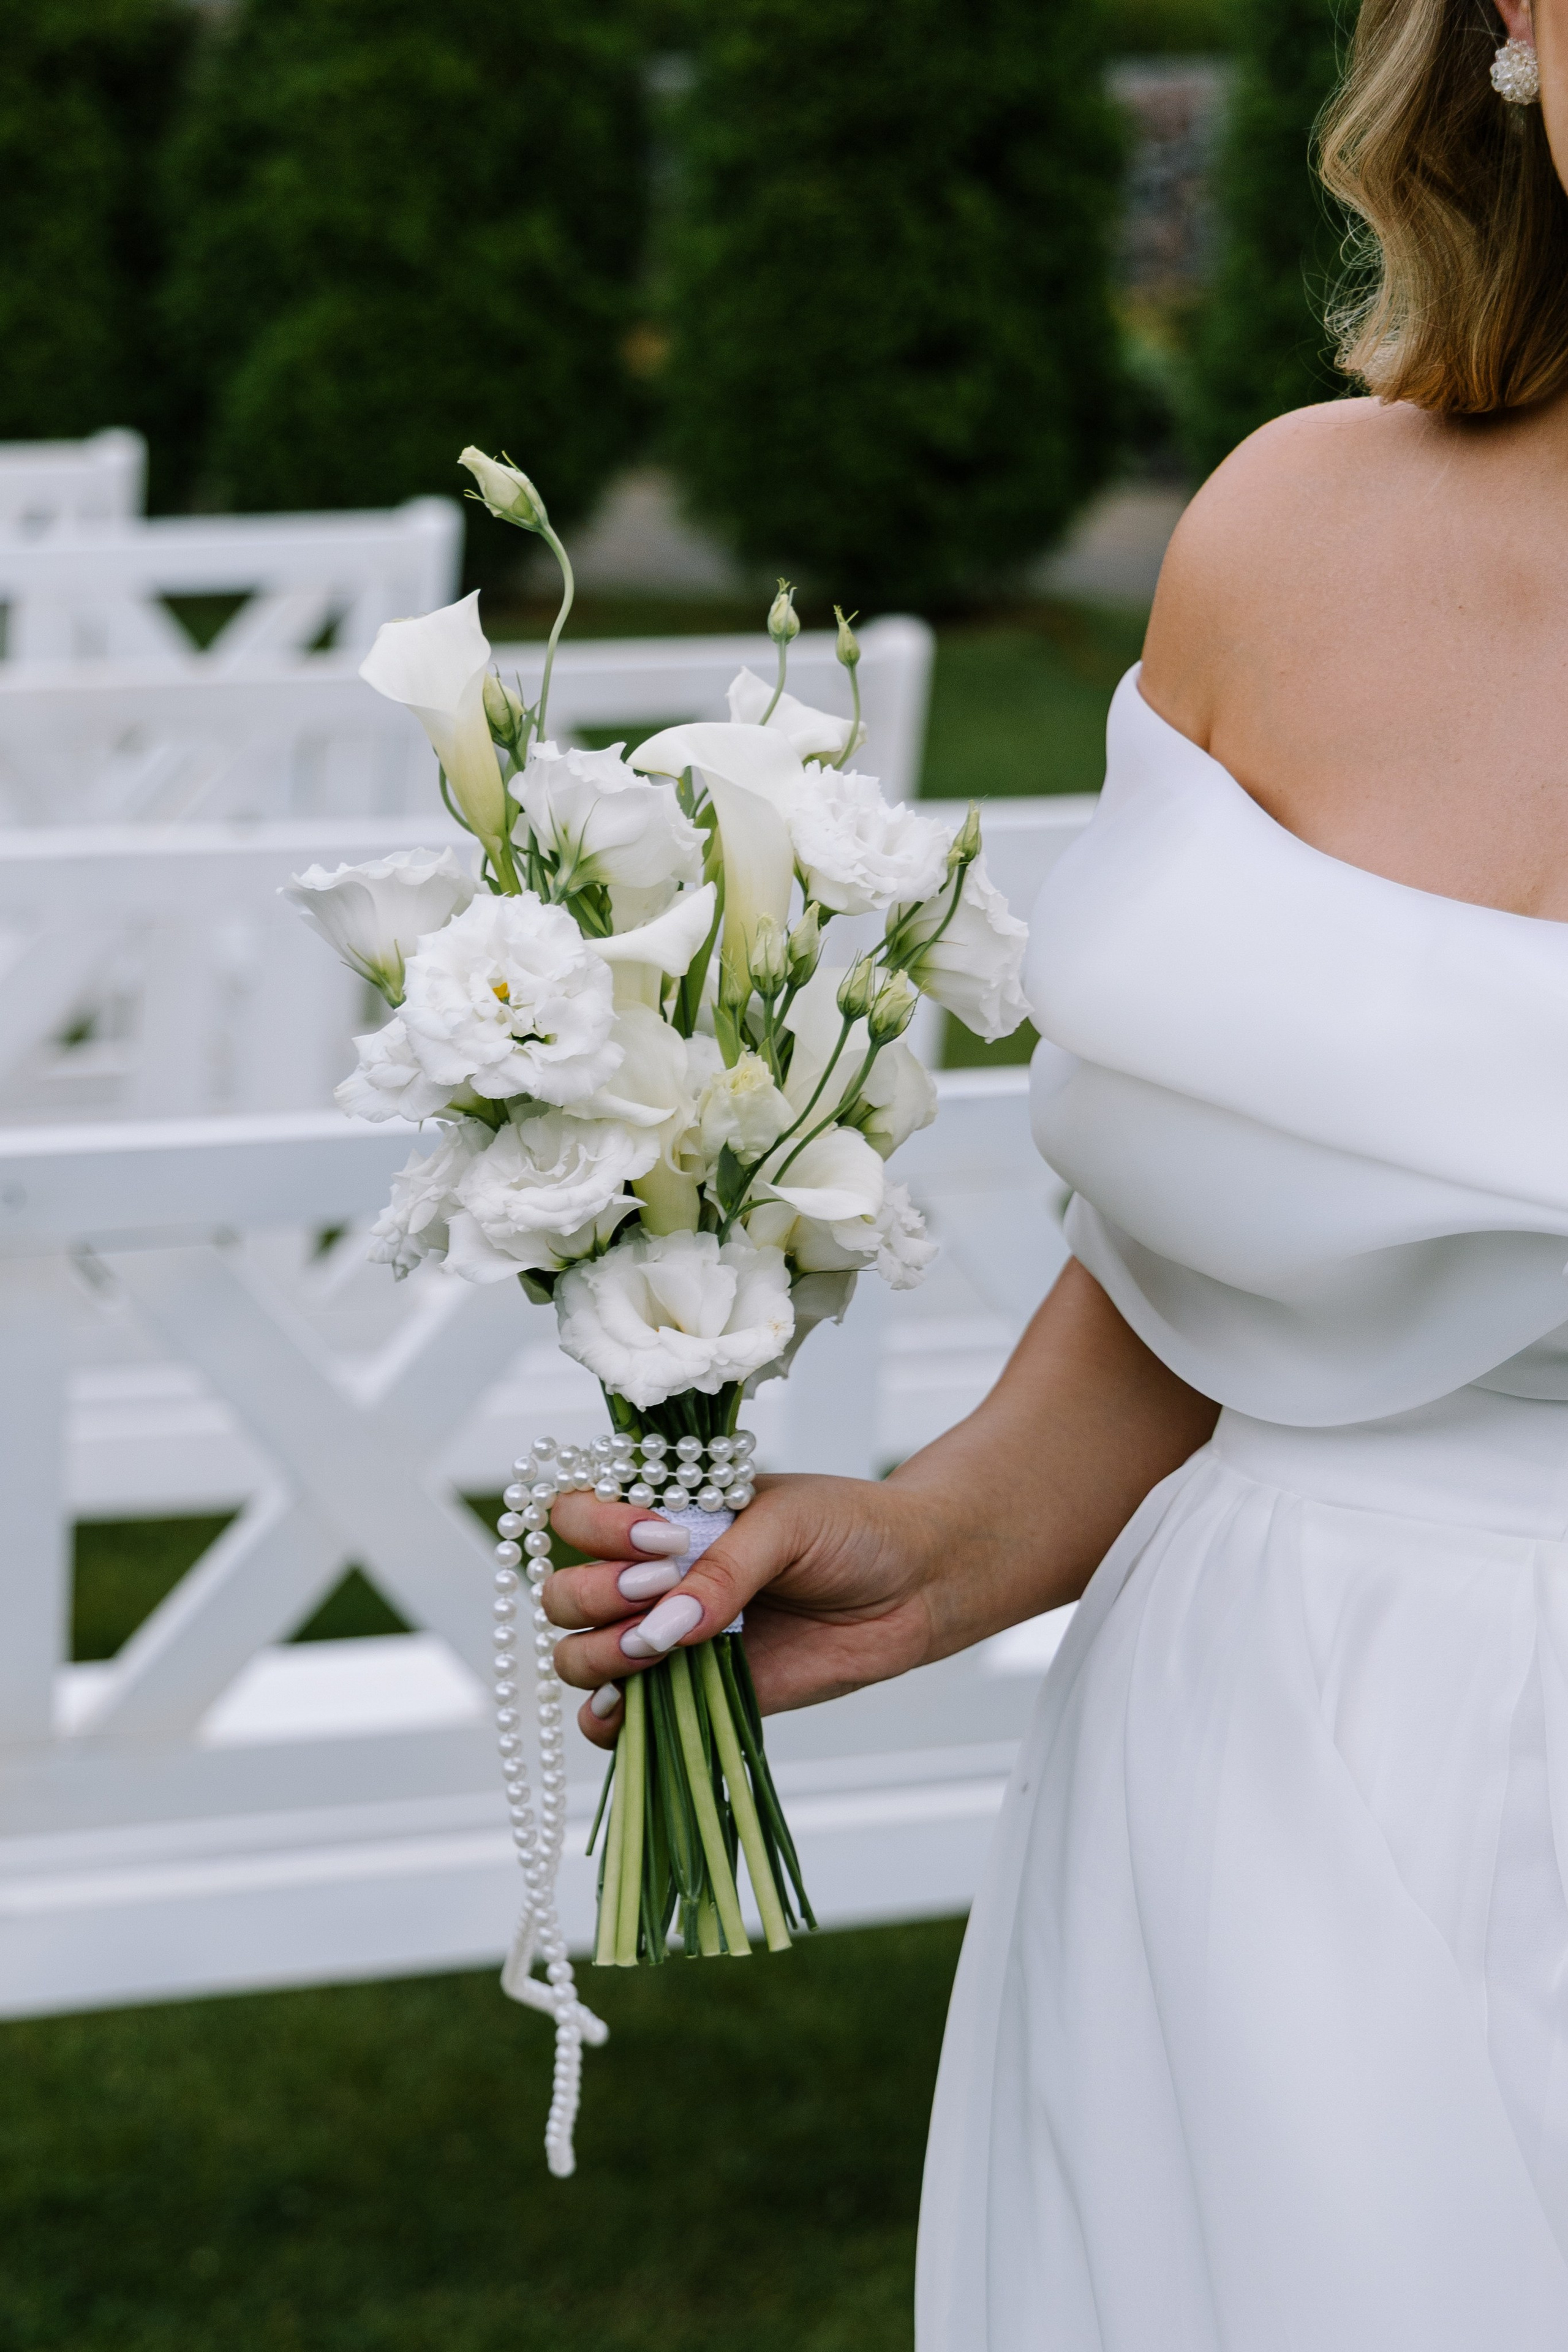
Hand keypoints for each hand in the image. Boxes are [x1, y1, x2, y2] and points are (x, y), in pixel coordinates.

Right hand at [543, 1473, 949, 1748]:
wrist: (916, 1583)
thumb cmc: (851, 1530)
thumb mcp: (786, 1524)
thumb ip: (723, 1569)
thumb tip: (663, 1628)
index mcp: (662, 1514)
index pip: (576, 1515)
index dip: (598, 1530)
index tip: (663, 1541)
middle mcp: (651, 1575)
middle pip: (562, 1593)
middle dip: (594, 1595)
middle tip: (659, 1590)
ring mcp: (666, 1636)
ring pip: (578, 1655)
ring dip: (600, 1655)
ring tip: (660, 1648)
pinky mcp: (692, 1692)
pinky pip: (618, 1717)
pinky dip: (607, 1719)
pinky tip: (631, 1705)